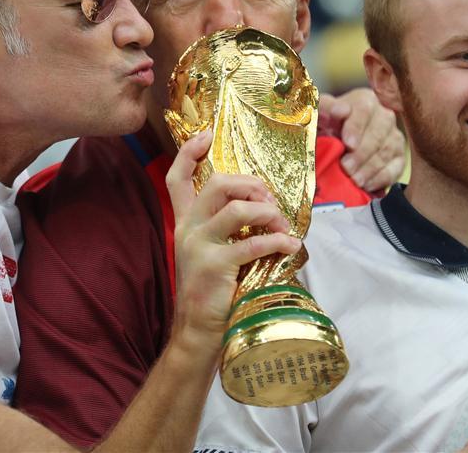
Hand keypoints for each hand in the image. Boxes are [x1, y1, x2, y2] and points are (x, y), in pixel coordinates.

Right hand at [166, 130, 300, 340]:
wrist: (198, 333)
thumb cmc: (212, 292)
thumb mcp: (208, 253)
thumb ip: (223, 229)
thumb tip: (262, 206)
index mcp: (185, 223)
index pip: (176, 178)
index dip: (188, 152)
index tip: (206, 134)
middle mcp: (188, 229)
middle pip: (216, 183)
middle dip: (251, 184)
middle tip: (269, 200)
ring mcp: (199, 246)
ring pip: (237, 208)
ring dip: (268, 213)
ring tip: (283, 226)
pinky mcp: (215, 266)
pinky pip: (253, 242)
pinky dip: (278, 241)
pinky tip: (291, 246)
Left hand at [318, 88, 405, 191]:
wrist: (339, 144)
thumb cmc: (329, 127)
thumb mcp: (321, 115)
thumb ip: (324, 109)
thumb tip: (336, 111)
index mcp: (365, 101)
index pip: (364, 110)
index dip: (356, 127)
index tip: (348, 143)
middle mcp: (384, 116)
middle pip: (377, 133)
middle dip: (361, 153)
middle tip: (346, 167)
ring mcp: (394, 137)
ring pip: (386, 152)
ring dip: (369, 168)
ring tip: (353, 179)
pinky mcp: (399, 158)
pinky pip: (394, 169)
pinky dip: (380, 178)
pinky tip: (365, 185)